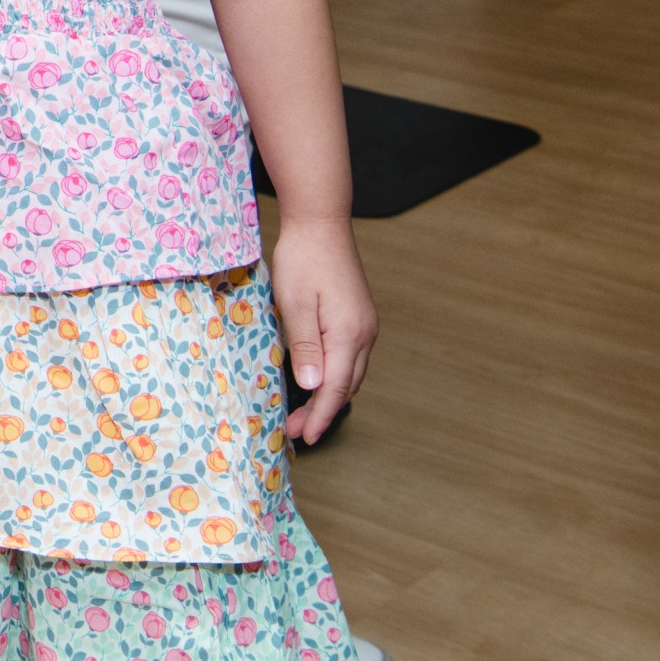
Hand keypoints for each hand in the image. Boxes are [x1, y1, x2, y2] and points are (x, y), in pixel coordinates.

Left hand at [268, 218, 375, 445]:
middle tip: (295, 430)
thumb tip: (314, 387)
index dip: (320, 415)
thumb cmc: (303, 259)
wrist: (321, 223)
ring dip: (330, 395)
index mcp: (349, 333)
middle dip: (323, 412)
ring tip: (302, 412)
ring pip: (351, 373)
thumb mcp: (295, 304)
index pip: (336, 387)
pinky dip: (335, 376)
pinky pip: (349, 357)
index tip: (304, 436)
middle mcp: (364, 334)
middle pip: (347, 385)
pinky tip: (317, 380)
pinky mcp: (358, 317)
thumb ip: (305, 347)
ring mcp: (364, 325)